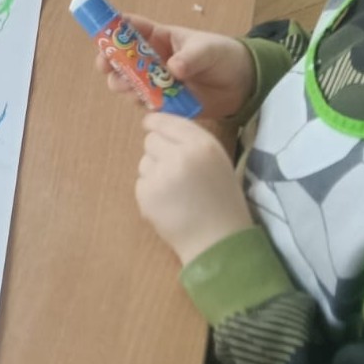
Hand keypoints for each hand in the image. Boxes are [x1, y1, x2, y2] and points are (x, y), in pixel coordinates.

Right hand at [94, 16, 254, 118]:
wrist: (242, 85)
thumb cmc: (223, 56)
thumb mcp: (208, 50)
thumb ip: (191, 58)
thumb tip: (173, 69)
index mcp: (160, 38)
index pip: (131, 28)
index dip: (113, 30)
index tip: (102, 37)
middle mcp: (153, 58)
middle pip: (121, 57)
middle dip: (109, 61)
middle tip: (106, 67)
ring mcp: (157, 81)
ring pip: (128, 81)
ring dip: (121, 83)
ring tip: (125, 86)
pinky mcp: (164, 101)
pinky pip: (145, 102)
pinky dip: (140, 101)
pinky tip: (143, 101)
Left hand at [136, 113, 253, 264]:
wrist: (218, 242)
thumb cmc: (222, 201)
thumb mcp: (217, 162)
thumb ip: (191, 141)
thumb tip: (157, 123)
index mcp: (202, 145)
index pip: (167, 121)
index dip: (156, 122)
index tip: (150, 124)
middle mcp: (179, 156)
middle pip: (151, 140)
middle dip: (158, 152)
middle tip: (175, 170)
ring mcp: (161, 176)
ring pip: (144, 161)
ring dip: (154, 172)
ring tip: (176, 191)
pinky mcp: (146, 195)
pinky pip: (141, 182)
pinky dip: (150, 192)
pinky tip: (169, 204)